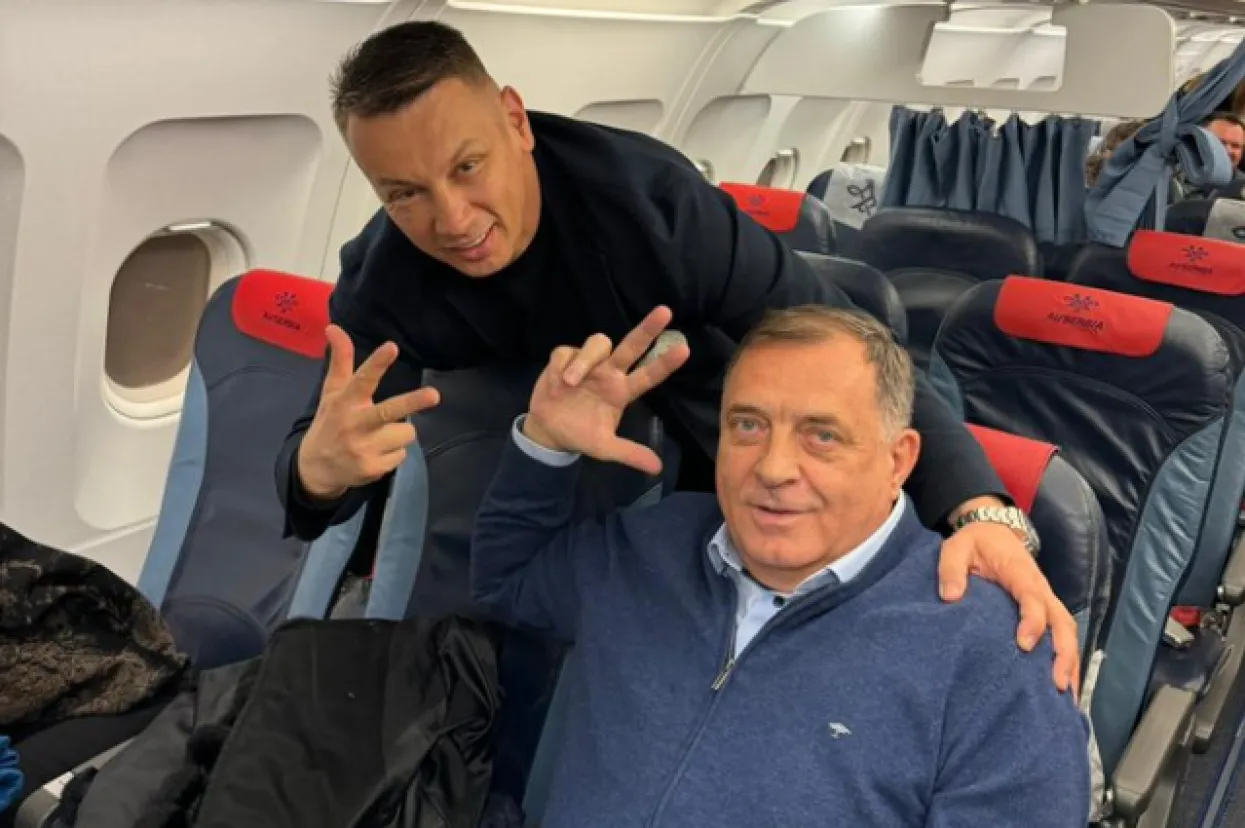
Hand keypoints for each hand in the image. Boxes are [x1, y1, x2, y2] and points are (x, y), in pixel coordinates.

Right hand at [297, 325, 440, 498]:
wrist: (316, 469)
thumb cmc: (330, 423)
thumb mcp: (331, 392)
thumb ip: (340, 361)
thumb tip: (333, 326)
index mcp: (345, 402)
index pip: (362, 379)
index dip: (378, 363)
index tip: (392, 347)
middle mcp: (355, 425)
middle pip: (389, 411)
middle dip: (413, 402)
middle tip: (435, 395)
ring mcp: (364, 449)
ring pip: (406, 433)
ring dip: (398, 433)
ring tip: (378, 436)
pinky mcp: (374, 469)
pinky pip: (402, 454)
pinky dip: (393, 452)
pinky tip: (375, 453)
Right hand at [525, 306, 689, 473]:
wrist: (548, 432)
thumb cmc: (581, 435)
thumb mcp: (605, 448)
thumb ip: (630, 454)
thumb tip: (657, 468)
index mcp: (622, 391)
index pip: (649, 375)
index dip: (665, 363)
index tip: (685, 350)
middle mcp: (609, 372)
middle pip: (631, 345)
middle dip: (647, 329)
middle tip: (665, 312)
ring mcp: (589, 364)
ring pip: (598, 343)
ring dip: (584, 361)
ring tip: (569, 383)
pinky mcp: (564, 358)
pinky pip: (566, 352)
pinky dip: (561, 366)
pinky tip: (556, 385)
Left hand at [939, 512, 1080, 698]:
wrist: (992, 531)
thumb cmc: (974, 543)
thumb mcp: (956, 548)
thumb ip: (951, 569)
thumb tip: (950, 597)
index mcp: (1019, 572)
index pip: (1032, 598)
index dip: (1032, 621)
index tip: (1024, 644)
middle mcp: (1040, 588)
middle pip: (1062, 621)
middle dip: (1063, 652)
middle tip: (1058, 684)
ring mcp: (1046, 600)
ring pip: (1067, 631)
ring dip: (1070, 661)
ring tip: (1067, 695)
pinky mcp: (1044, 609)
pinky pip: (1062, 634)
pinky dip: (1068, 658)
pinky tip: (1066, 686)